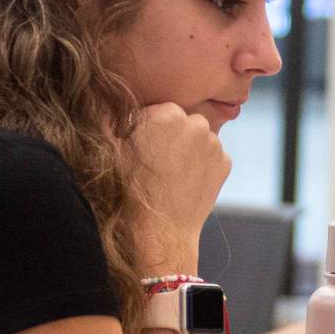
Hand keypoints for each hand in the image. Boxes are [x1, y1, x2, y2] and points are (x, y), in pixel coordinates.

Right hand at [128, 102, 228, 268]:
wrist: (159, 230)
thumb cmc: (129, 190)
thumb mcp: (114, 150)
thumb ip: (114, 120)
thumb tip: (109, 103)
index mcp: (166, 114)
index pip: (158, 110)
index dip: (147, 126)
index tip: (139, 143)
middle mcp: (196, 123)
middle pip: (182, 121)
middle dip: (171, 134)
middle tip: (156, 158)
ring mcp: (214, 144)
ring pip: (199, 138)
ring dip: (188, 148)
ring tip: (170, 172)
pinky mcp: (225, 163)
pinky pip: (211, 156)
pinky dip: (202, 164)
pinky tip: (185, 181)